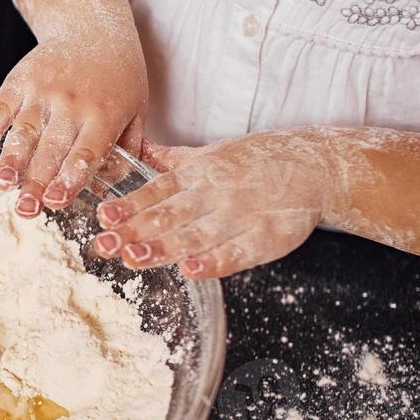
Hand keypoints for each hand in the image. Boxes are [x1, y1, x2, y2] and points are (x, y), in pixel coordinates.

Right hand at [0, 0, 146, 216]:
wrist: (91, 26)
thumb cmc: (118, 75)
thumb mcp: (136, 109)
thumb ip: (126, 150)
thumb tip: (108, 192)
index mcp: (104, 113)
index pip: (86, 152)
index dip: (70, 179)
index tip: (57, 202)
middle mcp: (73, 102)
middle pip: (52, 149)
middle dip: (37, 181)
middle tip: (26, 209)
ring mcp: (44, 90)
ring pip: (24, 131)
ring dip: (11, 160)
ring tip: (1, 185)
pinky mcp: (20, 79)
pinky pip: (1, 108)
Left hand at [92, 133, 332, 277]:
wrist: (316, 167)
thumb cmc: (257, 161)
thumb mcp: (210, 153)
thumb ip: (170, 160)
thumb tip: (133, 150)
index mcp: (198, 174)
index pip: (156, 191)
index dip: (129, 205)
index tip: (102, 216)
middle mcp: (215, 193)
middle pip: (169, 215)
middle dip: (135, 230)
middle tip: (105, 244)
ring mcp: (240, 216)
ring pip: (196, 236)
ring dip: (164, 248)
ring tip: (134, 258)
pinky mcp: (266, 238)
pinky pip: (236, 253)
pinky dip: (213, 262)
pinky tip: (190, 270)